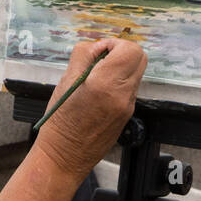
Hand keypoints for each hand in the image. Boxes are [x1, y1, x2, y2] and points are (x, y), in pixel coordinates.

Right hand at [33, 37, 146, 180]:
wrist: (65, 156)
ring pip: (135, 72)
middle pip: (140, 58)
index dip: (114, 44)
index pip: (130, 50)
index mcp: (105, 84)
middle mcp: (122, 95)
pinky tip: (100, 90)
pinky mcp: (127, 114)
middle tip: (101, 59)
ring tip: (97, 75)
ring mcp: (127, 106)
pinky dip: (118, 81)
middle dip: (122, 52)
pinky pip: (130, 88)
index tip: (98, 51)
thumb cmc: (60, 121)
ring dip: (120, 67)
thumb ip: (84, 55)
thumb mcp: (66, 80)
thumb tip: (98, 46)